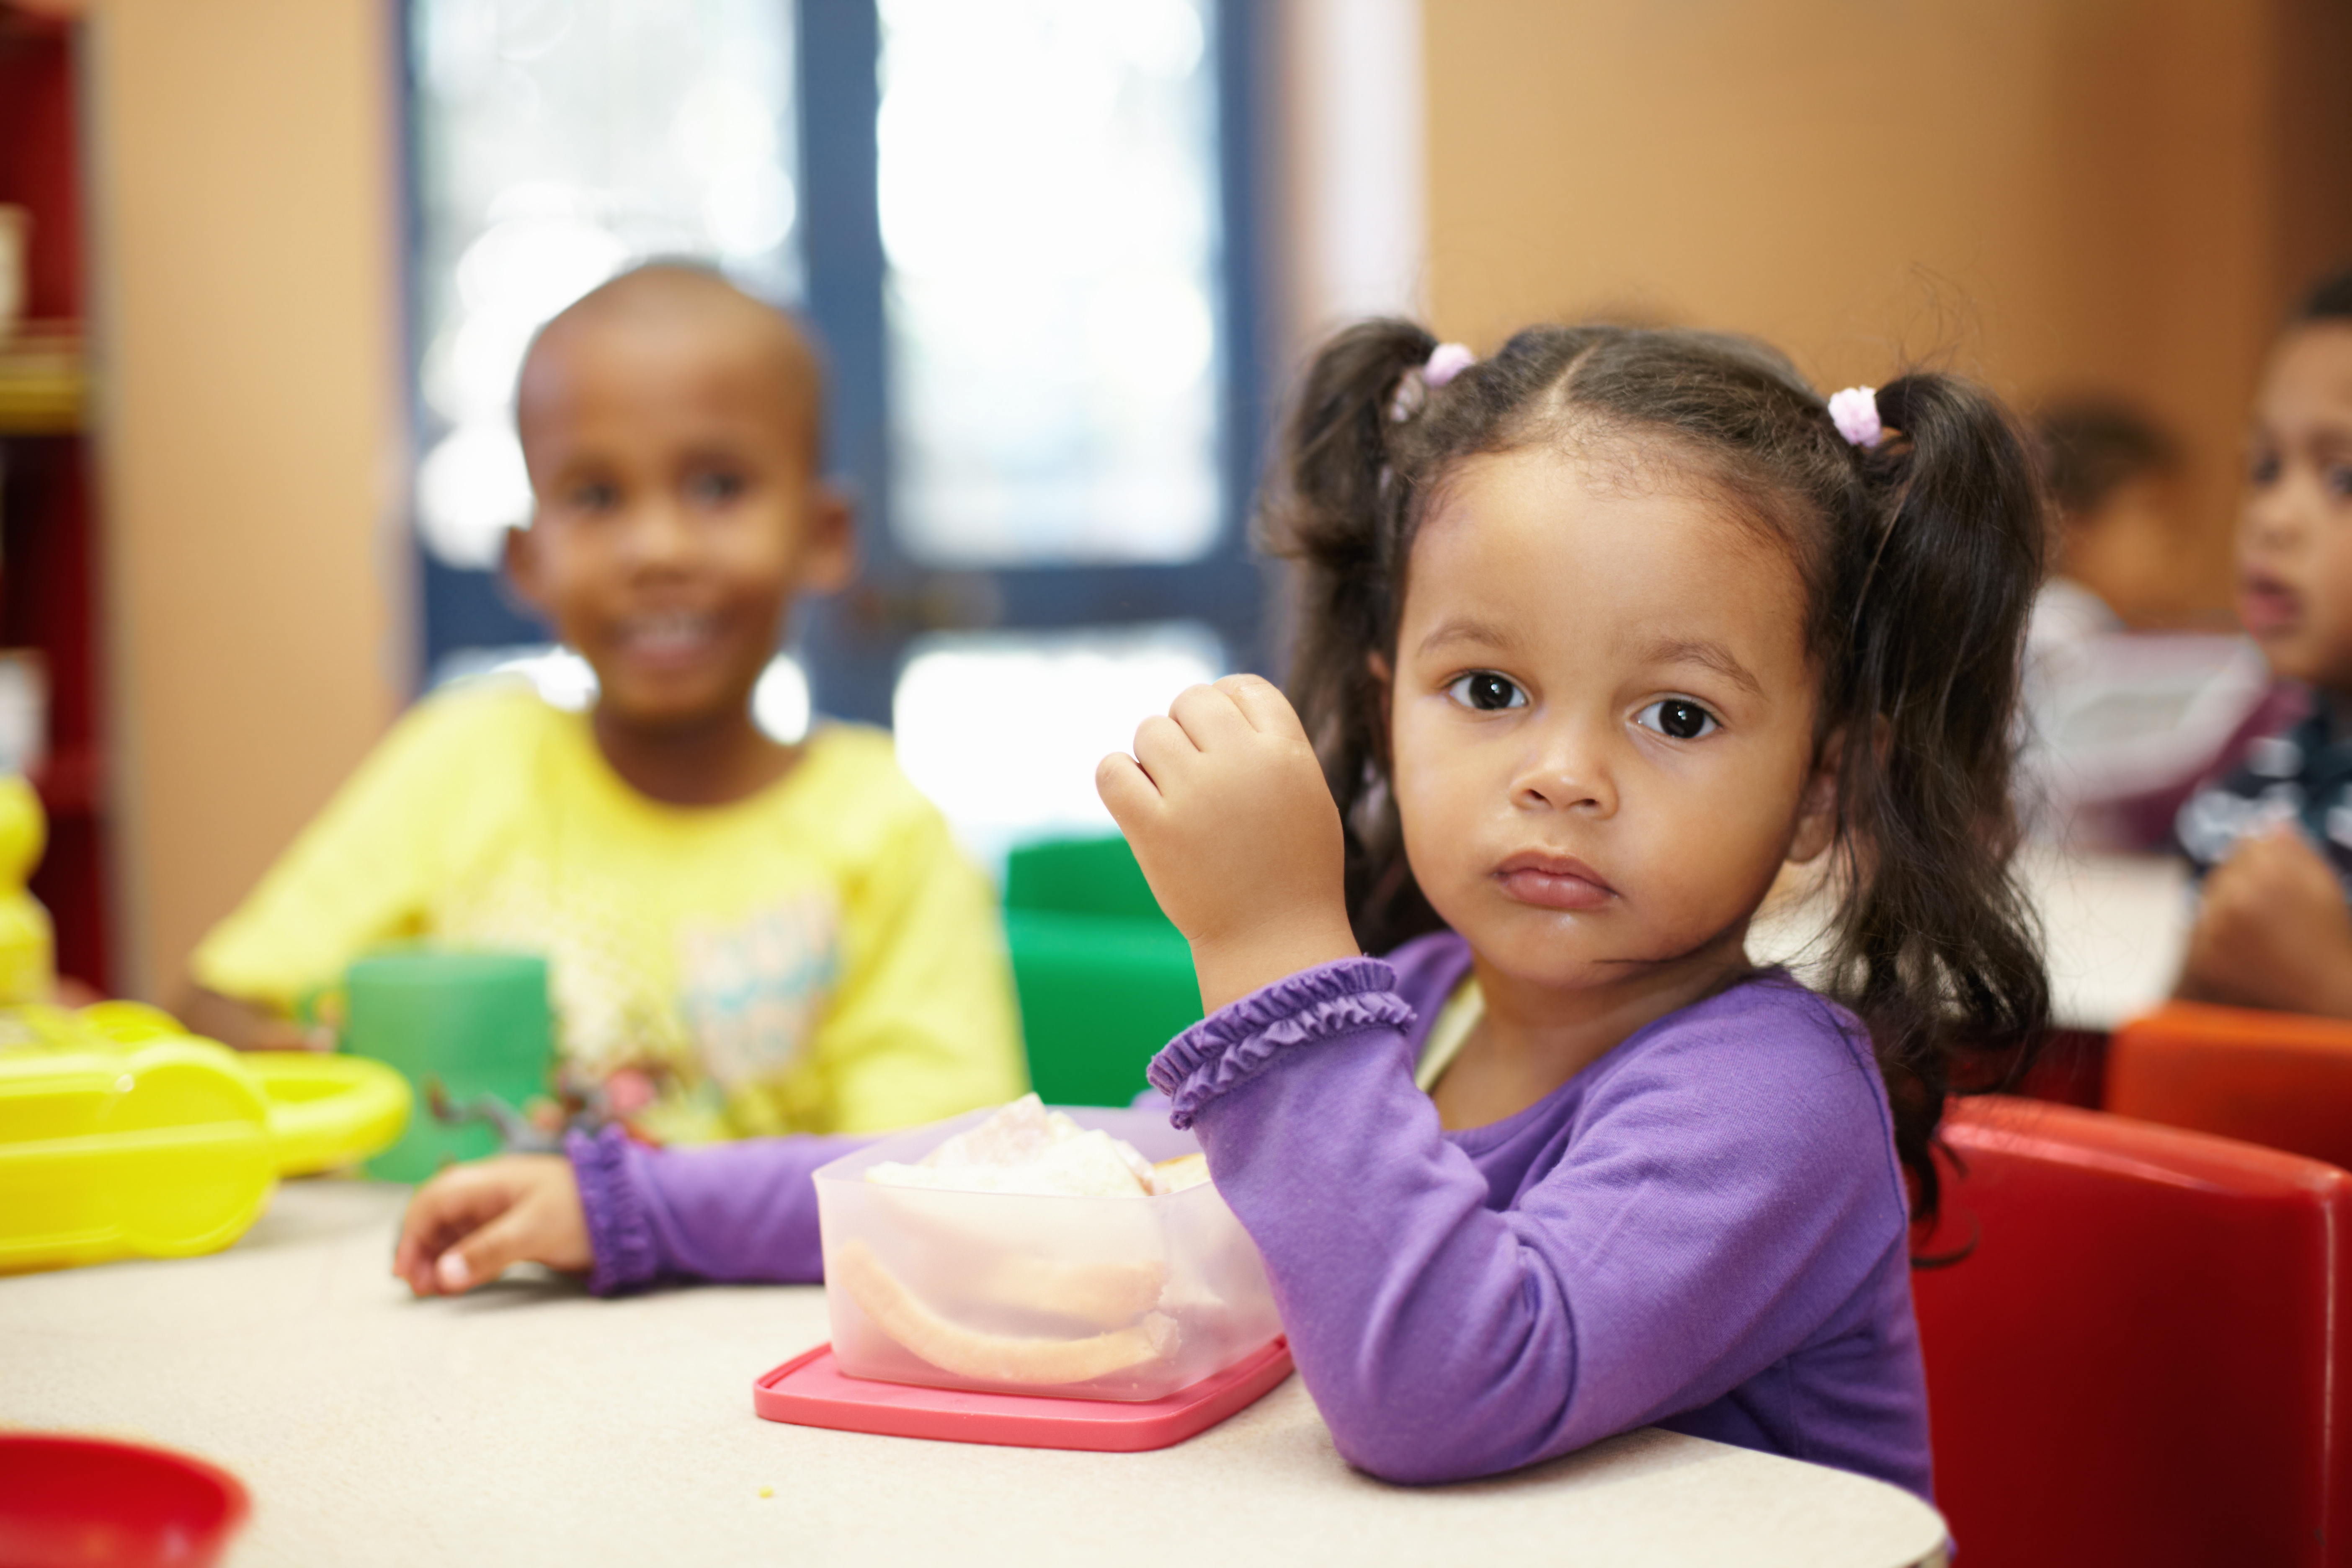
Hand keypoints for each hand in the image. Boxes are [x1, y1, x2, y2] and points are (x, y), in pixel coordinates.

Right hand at [392, 1155, 591, 1295]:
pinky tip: (454, 1283)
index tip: (406, 1272)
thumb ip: (488, 1251)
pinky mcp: (515, 1228)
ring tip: (431, 1290)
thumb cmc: (584, 1212)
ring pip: (455, 1231)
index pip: (435, 1200)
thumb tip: (442, 1276)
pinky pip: (476, 1243)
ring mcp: (503, 1209)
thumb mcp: (535, 1231)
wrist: (632, 1212)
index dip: (413, 1234)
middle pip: (439, 1215)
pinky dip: (461, 1262)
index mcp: (492, 1181)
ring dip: (438, 1257)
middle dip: (421, 1248)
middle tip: (417, 1288)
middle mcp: (491, 1191)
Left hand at [1096, 675, 1357, 1012]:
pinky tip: (1137, 800)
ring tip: (1174, 797)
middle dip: (1188, 728)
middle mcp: (1241, 763)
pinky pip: (1112, 769)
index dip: (1226, 705)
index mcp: (1287, 751)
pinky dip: (1118, 777)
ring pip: (1150, 731)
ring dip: (1153, 757)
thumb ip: (1270, 743)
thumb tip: (1216, 697)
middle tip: (1196, 773)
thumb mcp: (1305, 793)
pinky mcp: (1154, 827)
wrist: (1273, 942)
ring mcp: (1195, 794)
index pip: (1243, 687)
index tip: (1221, 740)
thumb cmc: (1294, 869)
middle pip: (1192, 701)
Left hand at [2177, 827, 2351, 1016]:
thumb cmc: (2334, 949)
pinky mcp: (2199, 960)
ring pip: (2210, 901)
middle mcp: (2236, 896)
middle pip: (2226, 871)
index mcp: (2272, 873)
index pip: (2250, 843)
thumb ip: (2296, 852)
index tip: (2279, 883)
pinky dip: (2213, 938)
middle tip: (2275, 918)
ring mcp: (2214, 930)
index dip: (2267, 861)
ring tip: (2263, 939)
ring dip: (2226, 912)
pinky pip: (2197, 933)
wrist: (2326, 1008)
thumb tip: (2272, 820)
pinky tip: (2245, 955)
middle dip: (2244, 884)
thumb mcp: (2326, 892)